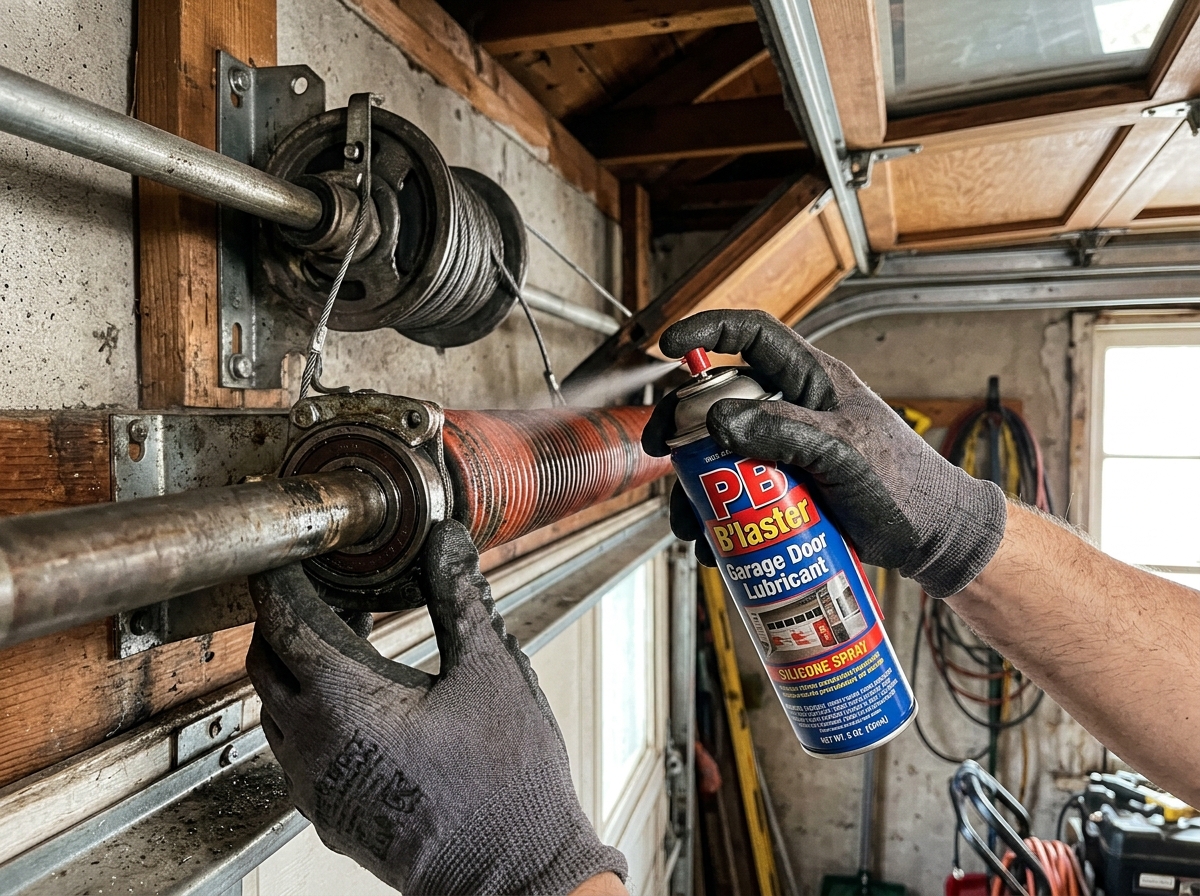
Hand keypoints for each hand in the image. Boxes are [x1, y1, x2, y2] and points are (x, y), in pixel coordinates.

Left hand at [246, 520, 626, 894]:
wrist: (513, 878)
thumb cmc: (506, 784)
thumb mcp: (490, 672)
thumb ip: (460, 598)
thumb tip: (448, 542)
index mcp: (343, 702)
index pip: (283, 620)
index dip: (280, 578)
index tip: (290, 551)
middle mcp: (312, 745)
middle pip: (267, 660)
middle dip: (287, 615)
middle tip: (330, 585)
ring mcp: (315, 786)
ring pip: (276, 707)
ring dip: (299, 663)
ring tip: (352, 634)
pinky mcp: (329, 813)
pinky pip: (295, 747)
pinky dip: (311, 707)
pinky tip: (362, 697)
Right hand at [642, 309, 1005, 597]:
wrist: (929, 539)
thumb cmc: (904, 487)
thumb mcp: (845, 453)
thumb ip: (785, 432)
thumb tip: (717, 419)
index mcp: (812, 380)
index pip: (754, 335)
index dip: (709, 330)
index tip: (670, 346)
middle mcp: (792, 407)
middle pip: (718, 399)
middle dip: (681, 425)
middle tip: (660, 450)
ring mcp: (784, 449)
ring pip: (719, 453)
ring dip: (694, 485)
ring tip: (690, 524)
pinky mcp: (782, 488)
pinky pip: (736, 494)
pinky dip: (717, 517)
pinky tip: (715, 544)